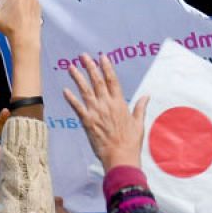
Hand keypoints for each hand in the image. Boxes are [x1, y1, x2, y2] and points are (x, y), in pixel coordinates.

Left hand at [64, 54, 145, 170]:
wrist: (120, 156)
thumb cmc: (131, 142)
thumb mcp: (139, 123)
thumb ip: (140, 108)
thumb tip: (146, 96)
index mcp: (120, 103)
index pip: (113, 81)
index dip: (107, 68)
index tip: (102, 57)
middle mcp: (107, 104)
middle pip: (97, 81)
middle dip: (90, 67)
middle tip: (83, 56)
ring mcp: (96, 112)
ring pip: (85, 91)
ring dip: (78, 78)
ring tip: (71, 67)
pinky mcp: (87, 121)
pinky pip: (77, 107)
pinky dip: (70, 98)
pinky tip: (65, 90)